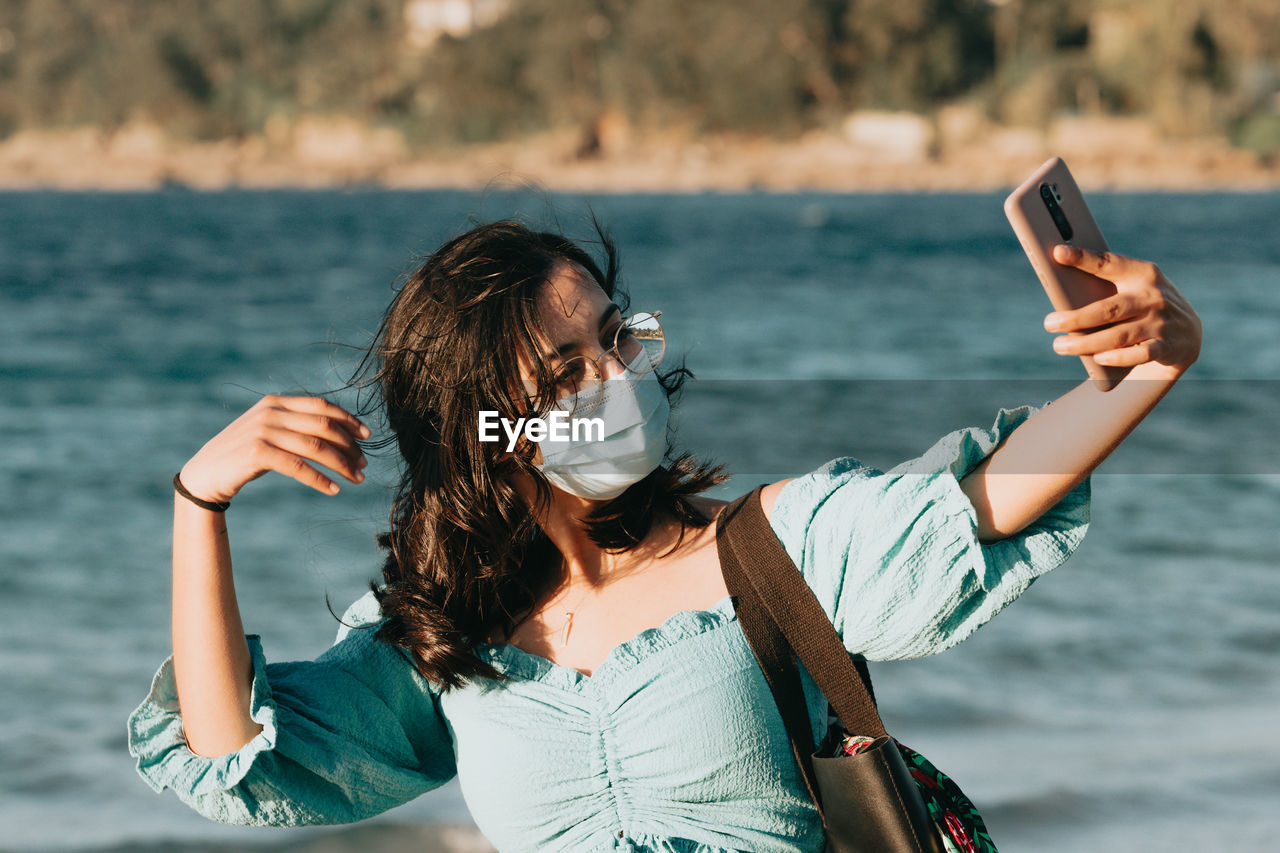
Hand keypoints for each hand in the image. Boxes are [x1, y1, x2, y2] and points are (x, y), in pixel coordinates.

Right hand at [179, 395, 370, 503]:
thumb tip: (339, 435)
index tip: (367, 436)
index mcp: (276, 402)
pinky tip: (333, 489)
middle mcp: (271, 412)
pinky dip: (320, 479)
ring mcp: (263, 431)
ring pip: (315, 447)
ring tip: (357, 479)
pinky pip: (298, 467)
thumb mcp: (269, 432)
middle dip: (349, 446)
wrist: (204, 474)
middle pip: (324, 426)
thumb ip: (296, 426)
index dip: (348, 419)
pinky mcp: (257, 454)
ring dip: (341, 464)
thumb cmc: (242, 455)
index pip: (322, 406)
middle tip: (364, 465)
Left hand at [1044, 245, 1202, 375]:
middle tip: (1049, 323)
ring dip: (1085, 343)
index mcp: (1142, 273)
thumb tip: (1061, 289)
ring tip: (1060, 345)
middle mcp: (1153, 297)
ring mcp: (1161, 322)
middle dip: (1076, 318)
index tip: (1058, 253)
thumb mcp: (1133, 286)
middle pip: (1108, 309)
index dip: (1083, 258)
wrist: (1187, 332)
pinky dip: (1117, 357)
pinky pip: (1139, 354)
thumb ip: (1105, 284)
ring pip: (1118, 335)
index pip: (1108, 263)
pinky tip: (1097, 358)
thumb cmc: (1143, 304)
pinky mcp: (1166, 346)